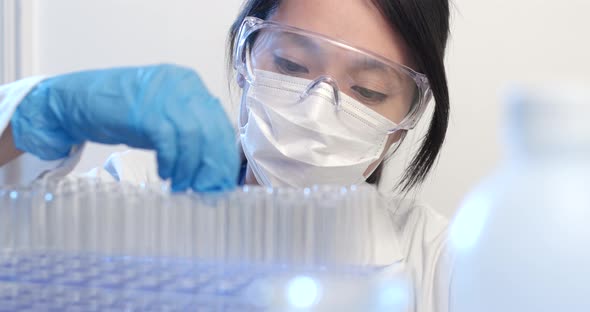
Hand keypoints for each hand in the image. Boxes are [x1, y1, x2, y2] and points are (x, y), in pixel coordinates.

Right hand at [11, 64, 238, 191]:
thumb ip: (191, 134)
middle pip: (212, 130)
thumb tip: (214, 167)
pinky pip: (168, 140)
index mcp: (191, 85)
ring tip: (182, 184)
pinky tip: (165, 174)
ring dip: (190, 167)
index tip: (222, 181)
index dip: (225, 156)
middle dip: (212, 165)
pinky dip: (171, 161)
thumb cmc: (124, 113)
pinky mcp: (144, 108)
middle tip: (205, 189)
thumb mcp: (166, 120)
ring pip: (193, 136)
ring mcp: (163, 93)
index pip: (220, 124)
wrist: (77, 101)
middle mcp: (182, 84)